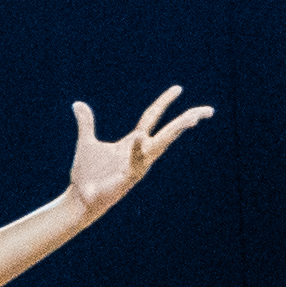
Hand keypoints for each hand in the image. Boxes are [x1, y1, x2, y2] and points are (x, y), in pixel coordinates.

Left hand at [62, 87, 208, 216]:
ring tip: (192, 119)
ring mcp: (137, 165)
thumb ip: (86, 123)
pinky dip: (136, 150)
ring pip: (161, 145)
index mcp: (134, 142)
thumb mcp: (87, 142)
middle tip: (208, 110)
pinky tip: (138, 137)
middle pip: (169, 132)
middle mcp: (141, 152)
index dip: (164, 102)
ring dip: (176, 132)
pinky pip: (135, 161)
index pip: (152, 117)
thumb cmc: (87, 173)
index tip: (178, 88)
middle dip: (187, 120)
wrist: (80, 198)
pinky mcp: (128, 177)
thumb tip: (77, 104)